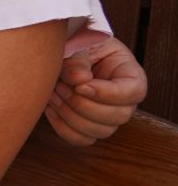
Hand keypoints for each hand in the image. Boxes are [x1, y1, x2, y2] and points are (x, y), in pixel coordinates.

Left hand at [46, 29, 147, 145]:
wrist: (62, 56)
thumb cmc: (77, 48)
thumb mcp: (79, 46)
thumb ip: (78, 60)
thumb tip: (79, 80)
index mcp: (130, 75)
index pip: (134, 92)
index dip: (107, 93)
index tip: (80, 86)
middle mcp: (124, 101)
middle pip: (118, 117)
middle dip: (84, 105)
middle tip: (61, 87)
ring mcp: (108, 117)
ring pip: (100, 132)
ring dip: (71, 116)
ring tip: (53, 94)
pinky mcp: (89, 127)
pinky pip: (81, 139)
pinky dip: (62, 127)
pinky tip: (50, 107)